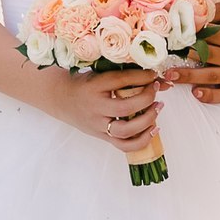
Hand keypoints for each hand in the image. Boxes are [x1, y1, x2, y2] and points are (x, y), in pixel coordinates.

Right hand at [45, 66, 163, 150]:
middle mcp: (95, 107)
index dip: (142, 77)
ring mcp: (98, 125)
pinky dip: (142, 140)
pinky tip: (153, 128)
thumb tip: (158, 77)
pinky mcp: (102, 136)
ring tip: (158, 107)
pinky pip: (124, 145)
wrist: (62, 99)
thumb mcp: (100, 74)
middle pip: (125, 107)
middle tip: (156, 90)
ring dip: (148, 120)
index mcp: (94, 86)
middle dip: (147, 98)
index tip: (153, 74)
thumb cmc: (85, 84)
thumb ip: (125, 75)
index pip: (121, 80)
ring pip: (126, 130)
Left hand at [161, 0, 219, 105]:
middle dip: (186, 54)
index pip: (212, 37)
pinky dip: (211, 96)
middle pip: (210, 56)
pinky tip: (195, 93)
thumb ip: (209, 10)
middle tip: (164, 55)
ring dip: (189, 76)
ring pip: (212, 75)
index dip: (192, 35)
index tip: (174, 35)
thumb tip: (186, 10)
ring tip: (170, 75)